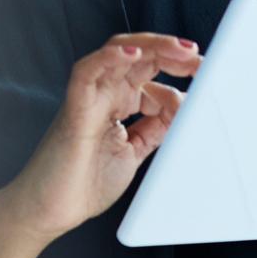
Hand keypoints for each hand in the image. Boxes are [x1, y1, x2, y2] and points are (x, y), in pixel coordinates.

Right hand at [2, 33, 200, 241]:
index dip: (180, 68)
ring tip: (179, 50)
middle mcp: (106, 94)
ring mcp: (90, 98)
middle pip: (140, 55)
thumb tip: (186, 107)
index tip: (207, 74)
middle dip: (172, 51)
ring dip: (151, 46)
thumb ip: (158, 128)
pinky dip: (108, 58)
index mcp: (120, 102)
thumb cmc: (85, 183)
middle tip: (198, 57)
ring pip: (117, 53)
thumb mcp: (137, 152)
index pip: (152, 71)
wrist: (49, 211)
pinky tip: (132, 53)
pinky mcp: (74, 109)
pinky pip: (87, 72)